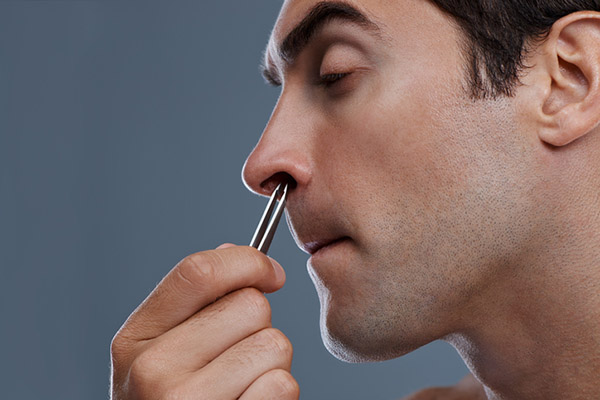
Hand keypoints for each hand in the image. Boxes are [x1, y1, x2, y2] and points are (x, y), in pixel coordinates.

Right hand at [110, 245, 298, 399]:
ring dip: (271, 362)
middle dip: (258, 326)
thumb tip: (232, 253)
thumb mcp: (163, 352)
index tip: (271, 274)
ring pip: (274, 344)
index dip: (247, 262)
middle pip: (250, 306)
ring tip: (242, 384)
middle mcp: (152, 371)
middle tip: (237, 355)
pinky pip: (282, 385)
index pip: (198, 272)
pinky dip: (278, 394)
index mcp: (135, 339)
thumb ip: (194, 302)